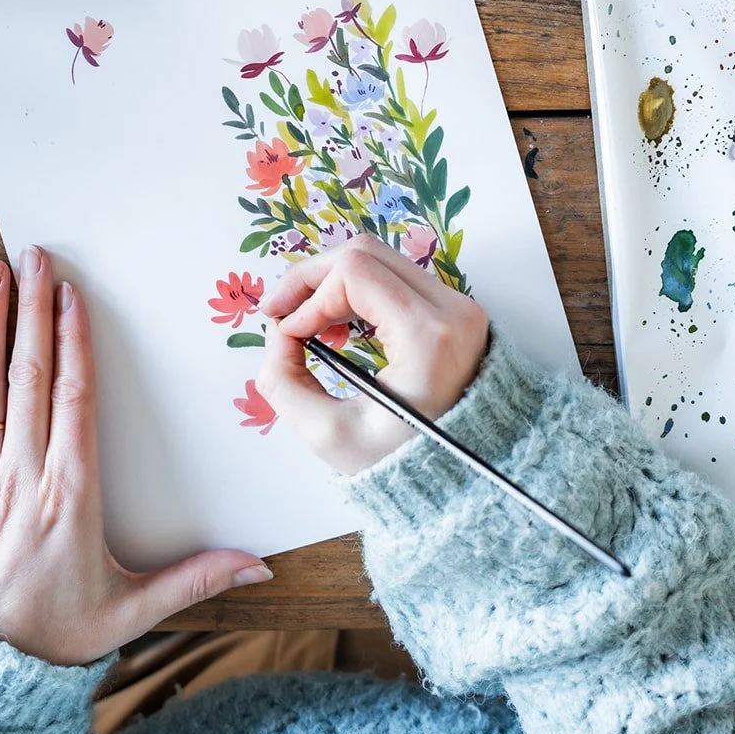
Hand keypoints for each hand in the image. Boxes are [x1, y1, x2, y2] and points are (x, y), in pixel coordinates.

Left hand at [0, 247, 271, 666]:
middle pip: (29, 376)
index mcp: (69, 496)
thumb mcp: (129, 614)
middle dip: (35, 311)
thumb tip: (259, 565)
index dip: (74, 345)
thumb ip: (193, 580)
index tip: (76, 297)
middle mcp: (21, 476)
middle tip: (39, 257)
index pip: (73, 402)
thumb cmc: (51, 635)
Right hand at [256, 235, 488, 475]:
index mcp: (429, 336)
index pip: (355, 274)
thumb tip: (277, 332)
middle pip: (366, 253)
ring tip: (307, 325)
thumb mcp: (328, 435)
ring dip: (332, 284)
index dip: (307, 297)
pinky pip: (394, 278)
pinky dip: (356, 292)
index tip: (286, 335)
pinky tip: (335, 325)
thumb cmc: (399, 465)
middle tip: (279, 312)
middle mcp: (453, 309)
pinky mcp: (453, 311)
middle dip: (312, 279)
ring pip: (379, 260)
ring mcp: (458, 306)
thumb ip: (283, 380)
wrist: (458, 480)